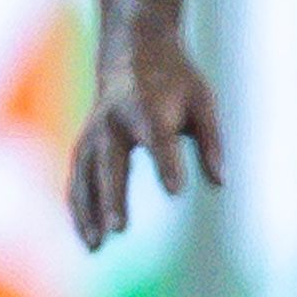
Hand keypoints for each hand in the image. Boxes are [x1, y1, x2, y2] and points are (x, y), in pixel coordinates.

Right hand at [68, 38, 224, 247]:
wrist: (132, 50)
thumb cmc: (176, 80)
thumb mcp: (203, 101)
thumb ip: (212, 141)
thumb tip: (220, 182)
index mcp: (148, 109)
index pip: (158, 140)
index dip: (166, 164)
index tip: (176, 190)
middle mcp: (114, 122)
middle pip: (111, 163)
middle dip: (114, 196)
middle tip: (119, 230)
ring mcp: (93, 132)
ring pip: (84, 175)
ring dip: (88, 211)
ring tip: (96, 246)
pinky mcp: (84, 142)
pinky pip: (77, 177)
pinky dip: (78, 205)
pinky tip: (87, 234)